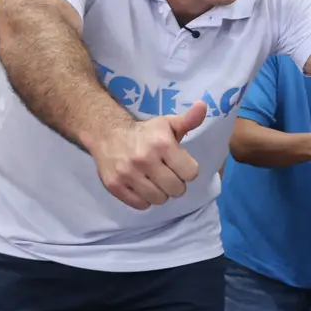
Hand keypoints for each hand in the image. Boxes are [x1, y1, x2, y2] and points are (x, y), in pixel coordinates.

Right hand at [90, 102, 205, 210]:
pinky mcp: (114, 185)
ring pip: (159, 199)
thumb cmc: (145, 132)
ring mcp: (127, 174)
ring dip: (160, 193)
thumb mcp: (168, 124)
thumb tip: (204, 105)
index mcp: (162, 144)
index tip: (180, 164)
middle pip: (176, 189)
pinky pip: (140, 204)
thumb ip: (189, 120)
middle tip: (168, 175)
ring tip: (155, 181)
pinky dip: (144, 199)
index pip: (191, 173)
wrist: (107, 134)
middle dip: (176, 183)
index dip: (188, 170)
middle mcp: (144, 159)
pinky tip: (142, 186)